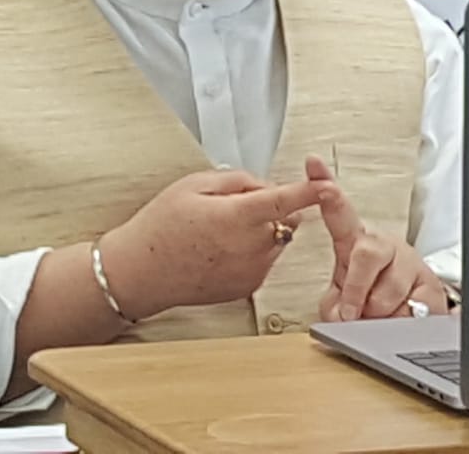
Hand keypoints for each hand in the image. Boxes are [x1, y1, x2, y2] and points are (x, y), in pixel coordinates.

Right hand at [100, 168, 328, 319]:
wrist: (141, 272)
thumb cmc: (160, 227)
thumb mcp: (192, 185)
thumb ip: (236, 181)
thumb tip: (263, 186)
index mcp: (236, 217)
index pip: (284, 200)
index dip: (310, 191)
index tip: (328, 184)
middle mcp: (249, 247)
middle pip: (283, 219)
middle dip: (270, 208)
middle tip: (230, 206)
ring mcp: (250, 270)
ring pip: (275, 240)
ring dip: (261, 230)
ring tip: (219, 231)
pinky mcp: (247, 287)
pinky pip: (263, 260)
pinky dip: (251, 250)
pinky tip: (219, 249)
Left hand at [306, 156, 447, 321]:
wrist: (412, 308)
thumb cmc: (369, 295)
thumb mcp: (340, 299)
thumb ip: (333, 307)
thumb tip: (341, 316)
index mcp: (355, 241)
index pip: (338, 212)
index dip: (327, 192)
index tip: (314, 167)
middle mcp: (382, 245)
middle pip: (366, 254)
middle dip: (355, 288)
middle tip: (350, 311)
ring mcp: (408, 261)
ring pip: (387, 291)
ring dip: (377, 314)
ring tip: (377, 315)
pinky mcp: (431, 284)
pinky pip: (411, 310)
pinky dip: (399, 323)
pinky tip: (399, 317)